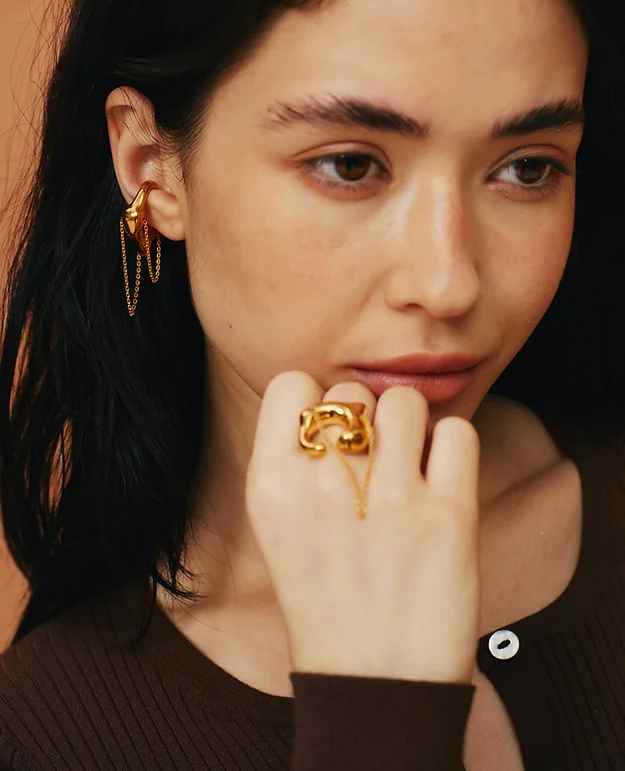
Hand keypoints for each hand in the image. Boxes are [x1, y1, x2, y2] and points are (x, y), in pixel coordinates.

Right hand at [246, 371, 479, 684]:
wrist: (374, 683)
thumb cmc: (325, 600)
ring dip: (411, 428)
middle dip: (365, 420)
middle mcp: (323, 484)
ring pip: (404, 401)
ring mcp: (389, 498)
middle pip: (350, 391)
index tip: (329, 437)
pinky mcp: (448, 515)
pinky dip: (453, 447)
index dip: (314, 403)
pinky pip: (458, 431)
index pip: (290, 384)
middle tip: (373, 467)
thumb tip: (331, 402)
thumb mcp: (275, 528)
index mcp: (270, 485)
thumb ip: (293, 462)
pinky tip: (440, 481)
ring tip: (408, 470)